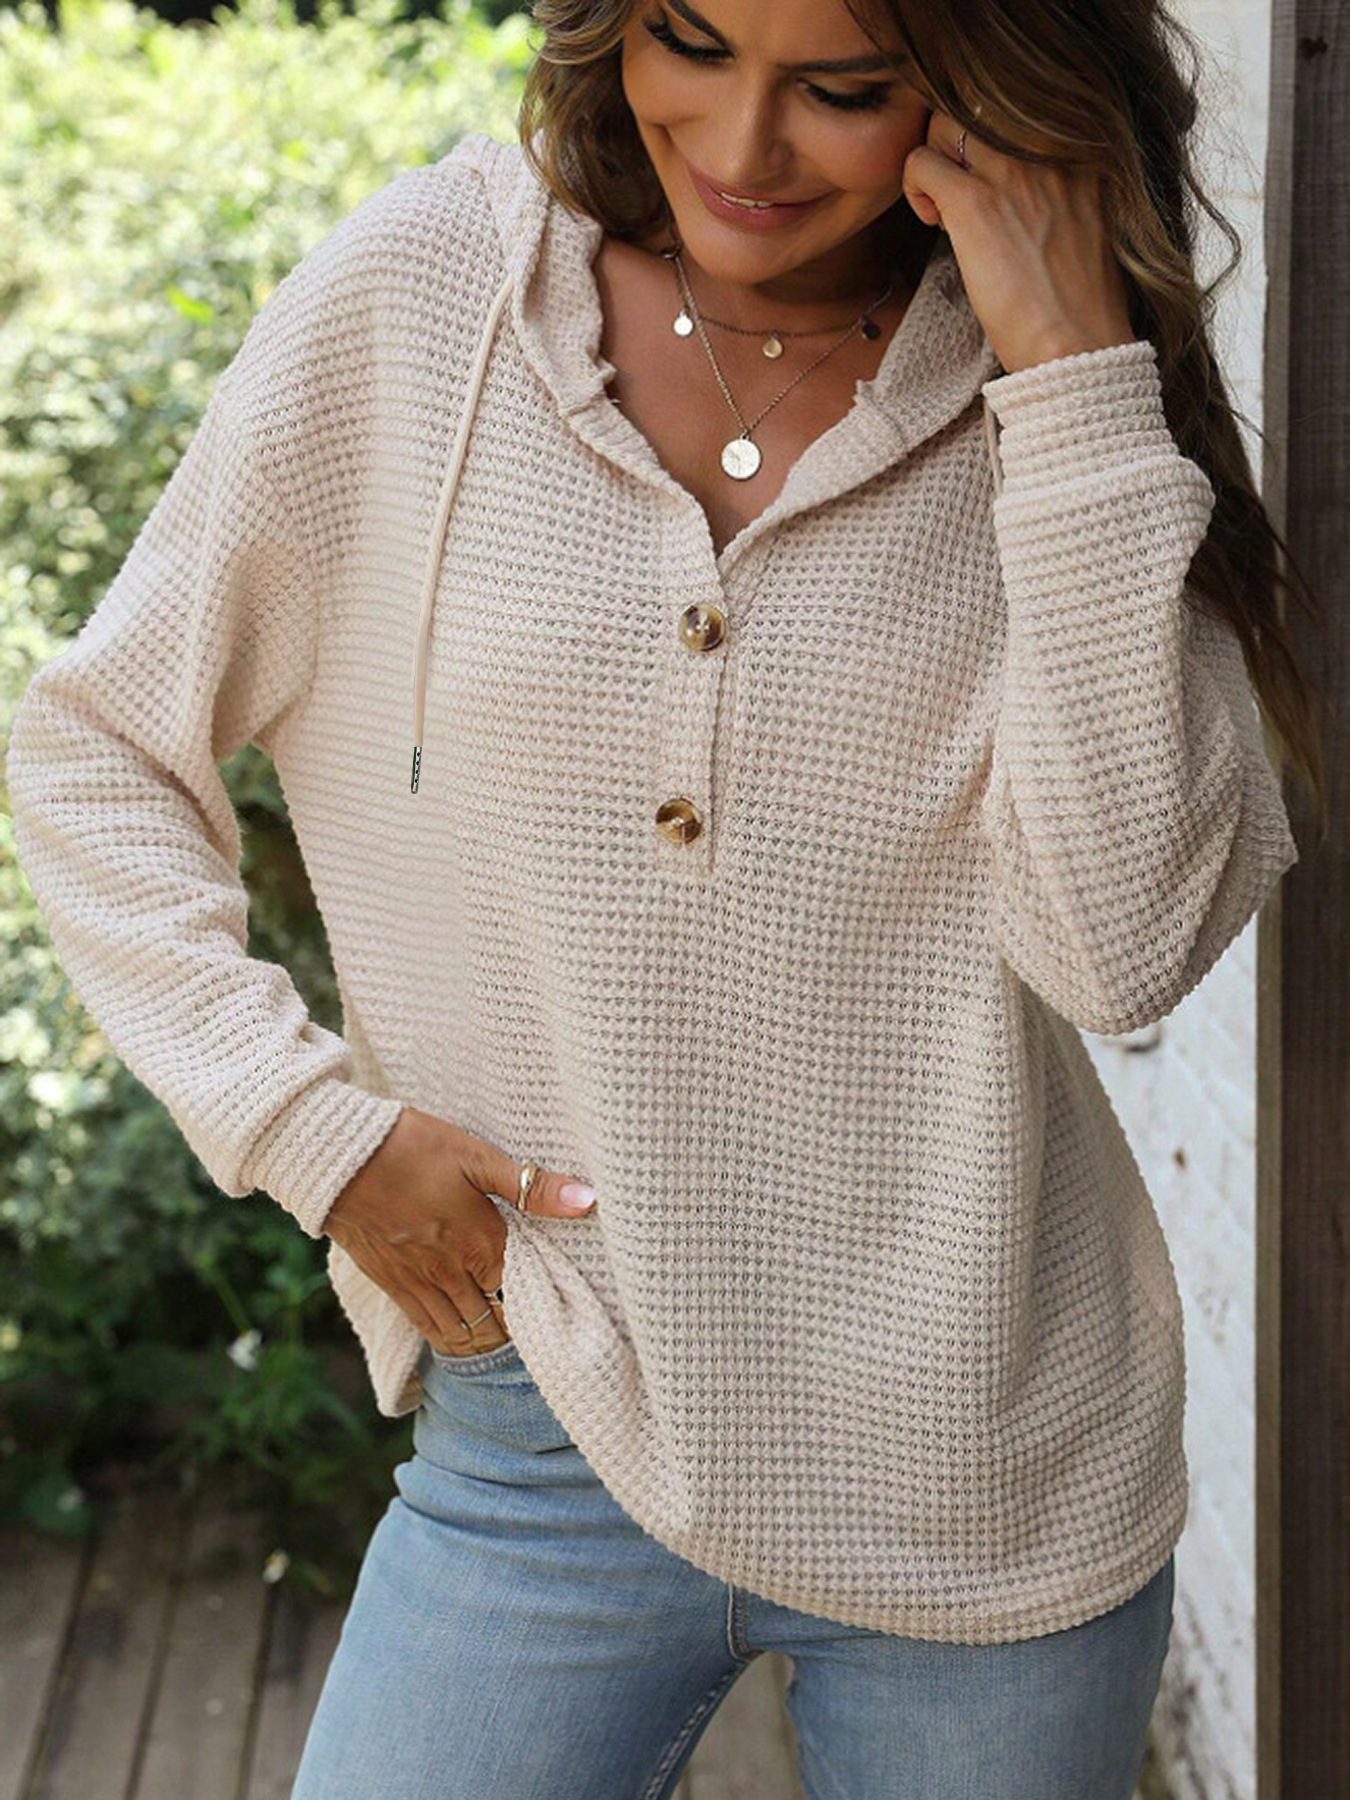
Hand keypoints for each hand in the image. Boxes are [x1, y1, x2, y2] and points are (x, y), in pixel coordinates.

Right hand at [322, 1105, 594, 1355]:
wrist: (339, 1157)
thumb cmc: (412, 1147)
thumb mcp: (477, 1157)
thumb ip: (532, 1187)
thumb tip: (588, 1200)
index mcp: (481, 1242)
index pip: (520, 1293)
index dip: (537, 1303)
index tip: (553, 1307)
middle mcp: (451, 1272)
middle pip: (491, 1322)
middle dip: (511, 1329)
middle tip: (530, 1332)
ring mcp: (417, 1282)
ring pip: (458, 1331)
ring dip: (481, 1340)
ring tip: (499, 1341)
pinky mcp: (389, 1282)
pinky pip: (424, 1325)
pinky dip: (445, 1338)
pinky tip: (456, 1339)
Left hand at [901, 108, 1136, 375]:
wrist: (1076, 345)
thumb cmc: (1080, 302)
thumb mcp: (1090, 224)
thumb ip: (1063, 188)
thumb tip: (1020, 183)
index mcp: (1082, 150)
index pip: (1018, 108)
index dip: (992, 143)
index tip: (994, 186)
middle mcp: (1048, 148)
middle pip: (977, 106)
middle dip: (956, 146)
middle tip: (958, 194)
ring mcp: (1011, 171)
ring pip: (943, 126)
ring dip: (933, 163)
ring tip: (944, 210)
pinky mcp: (974, 202)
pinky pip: (920, 162)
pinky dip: (915, 188)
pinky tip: (934, 223)